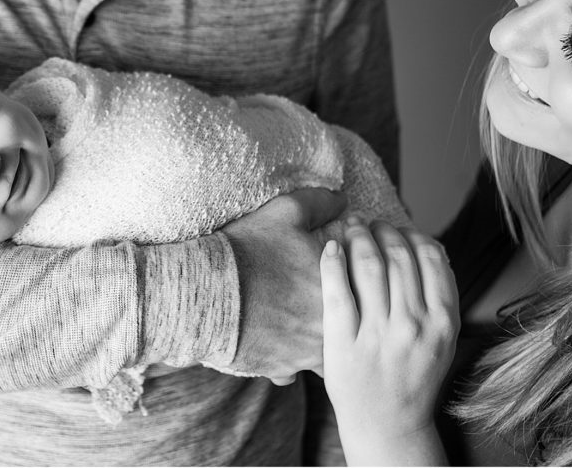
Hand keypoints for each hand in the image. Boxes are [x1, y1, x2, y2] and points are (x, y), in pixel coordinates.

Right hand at [218, 188, 349, 383]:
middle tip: (329, 302)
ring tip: (306, 327)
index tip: (346, 271)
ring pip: (331, 355)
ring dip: (323, 343)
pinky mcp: (282, 368)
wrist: (204, 292)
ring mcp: (308, 352)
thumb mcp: (284, 212)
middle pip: (355, 325)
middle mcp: (330, 324)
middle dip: (349, 315)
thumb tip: (343, 200)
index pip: (367, 286)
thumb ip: (320, 203)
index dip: (357, 277)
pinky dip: (291, 360)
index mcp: (338, 287)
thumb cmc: (246, 249)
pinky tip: (282, 345)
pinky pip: (296, 372)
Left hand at [321, 219, 458, 465]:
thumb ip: (439, 297)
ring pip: (369, 267)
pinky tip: (330, 248)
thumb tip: (431, 247)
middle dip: (382, 230)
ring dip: (358, 237)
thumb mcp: (442, 339)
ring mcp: (379, 335)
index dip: (411, 234)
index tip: (397, 227)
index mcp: (442, 322)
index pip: (431, 258)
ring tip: (350, 227)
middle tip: (368, 221)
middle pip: (398, 256)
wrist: (387, 426)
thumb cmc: (412, 378)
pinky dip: (333, 262)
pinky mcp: (345, 344)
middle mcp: (414, 326)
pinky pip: (337, 291)